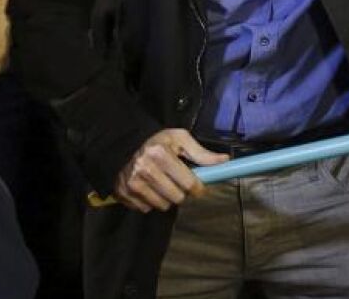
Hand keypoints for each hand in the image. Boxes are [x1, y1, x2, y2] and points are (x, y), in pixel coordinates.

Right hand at [114, 129, 229, 212]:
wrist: (124, 144)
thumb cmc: (157, 142)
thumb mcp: (180, 140)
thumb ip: (202, 153)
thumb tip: (225, 160)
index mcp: (161, 155)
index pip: (188, 184)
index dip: (198, 188)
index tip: (198, 186)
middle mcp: (145, 170)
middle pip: (177, 198)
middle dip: (182, 192)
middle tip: (177, 182)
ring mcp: (132, 184)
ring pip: (162, 206)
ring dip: (166, 198)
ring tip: (163, 184)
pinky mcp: (123, 194)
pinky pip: (146, 209)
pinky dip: (150, 201)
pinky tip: (149, 188)